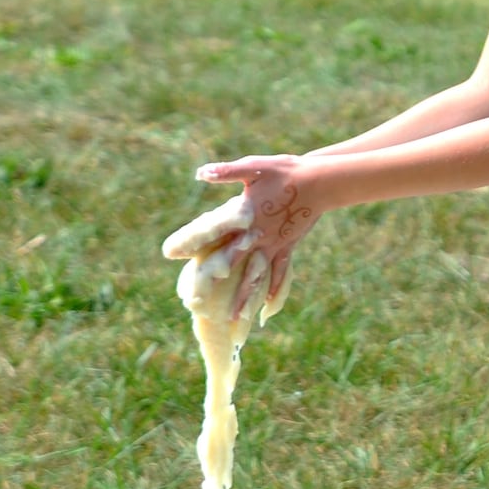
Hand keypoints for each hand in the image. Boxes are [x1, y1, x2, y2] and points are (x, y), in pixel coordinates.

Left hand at [193, 155, 322, 308]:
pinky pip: (281, 273)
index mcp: (245, 216)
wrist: (320, 182)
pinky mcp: (287, 247)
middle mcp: (257, 236)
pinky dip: (275, 291)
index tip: (168, 252)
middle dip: (211, 282)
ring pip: (256, 277)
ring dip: (244, 299)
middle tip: (193, 303)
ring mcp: (273, 245)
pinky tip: (267, 310)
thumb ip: (227, 171)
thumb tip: (201, 173)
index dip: (190, 240)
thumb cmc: (286, 172)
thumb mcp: (255, 167)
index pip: (211, 231)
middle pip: (231, 263)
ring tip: (232, 321)